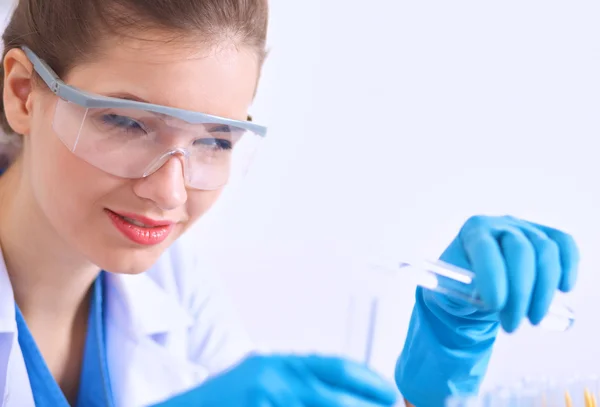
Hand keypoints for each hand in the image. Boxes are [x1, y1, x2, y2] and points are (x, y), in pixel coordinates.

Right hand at [154, 354, 398, 406]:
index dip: (369, 380)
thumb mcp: (262, 379)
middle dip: (368, 406)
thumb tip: (348, 391)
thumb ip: (297, 381)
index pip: (336, 366)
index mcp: (278, 363)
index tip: (390, 392)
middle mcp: (274, 378)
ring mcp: (265, 400)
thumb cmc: (223, 401)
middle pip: (337, 397)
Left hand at [396, 215, 579, 405]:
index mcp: (472, 231)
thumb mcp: (450, 288)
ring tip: (532, 319)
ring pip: (546, 251)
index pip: (486, 248)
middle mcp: (500, 224)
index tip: (494, 305)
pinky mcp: (546, 236)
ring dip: (543, 290)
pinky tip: (563, 289)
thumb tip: (485, 301)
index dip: (493, 276)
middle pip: (521, 251)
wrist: (473, 280)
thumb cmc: (459, 283)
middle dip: (520, 292)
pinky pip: (564, 244)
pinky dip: (569, 266)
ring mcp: (525, 228)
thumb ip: (461, 291)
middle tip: (513, 325)